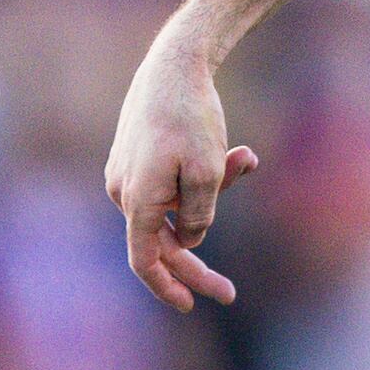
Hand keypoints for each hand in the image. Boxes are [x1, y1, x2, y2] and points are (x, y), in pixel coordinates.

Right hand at [107, 44, 260, 310]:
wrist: (174, 63)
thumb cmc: (191, 117)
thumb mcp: (207, 172)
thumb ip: (200, 217)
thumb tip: (191, 240)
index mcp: (137, 201)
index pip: (145, 261)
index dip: (167, 288)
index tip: (192, 305)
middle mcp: (124, 192)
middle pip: (163, 244)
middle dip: (198, 265)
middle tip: (231, 293)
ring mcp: (128, 174)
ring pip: (175, 208)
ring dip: (214, 195)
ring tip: (244, 159)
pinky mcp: (137, 158)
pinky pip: (172, 184)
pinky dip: (204, 177)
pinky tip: (238, 153)